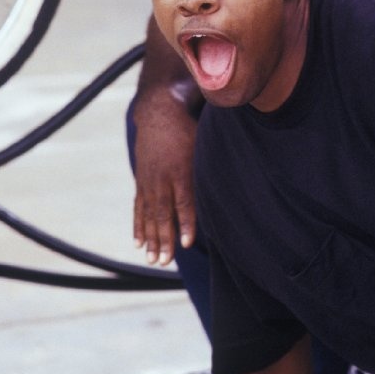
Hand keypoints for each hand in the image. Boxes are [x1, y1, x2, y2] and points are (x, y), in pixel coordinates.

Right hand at [132, 78, 197, 264]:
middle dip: (164, 239)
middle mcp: (162, 178)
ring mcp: (149, 181)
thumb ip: (214, 164)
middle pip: (162, 214)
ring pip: (149, 215)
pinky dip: (138, 226)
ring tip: (152, 259)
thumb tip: (236, 181)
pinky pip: (138, 208)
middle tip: (163, 261)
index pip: (184, 202)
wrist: (160, 112)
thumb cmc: (188, 129)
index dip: (186, 223)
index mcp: (181, 170)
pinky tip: (139, 243)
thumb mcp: (204, 143)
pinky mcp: (142, 181)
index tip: (187, 243)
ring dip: (150, 239)